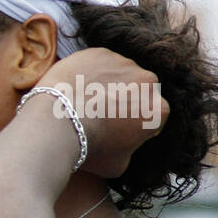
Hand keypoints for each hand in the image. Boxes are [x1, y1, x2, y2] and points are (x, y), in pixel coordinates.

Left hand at [35, 47, 169, 178]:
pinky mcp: (100, 53)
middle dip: (124, 101)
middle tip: (100, 114)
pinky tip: (75, 86)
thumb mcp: (118, 164)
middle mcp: (149, 82)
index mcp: (159, 110)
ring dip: (108, 84)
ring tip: (85, 100)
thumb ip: (131, 149)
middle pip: (138, 91)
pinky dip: (89, 72)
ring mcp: (124, 63)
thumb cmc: (89, 148)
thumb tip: (127, 144)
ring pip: (119, 74)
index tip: (117, 130)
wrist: (58, 123)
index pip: (152, 116)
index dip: (135, 124)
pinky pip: (98, 63)